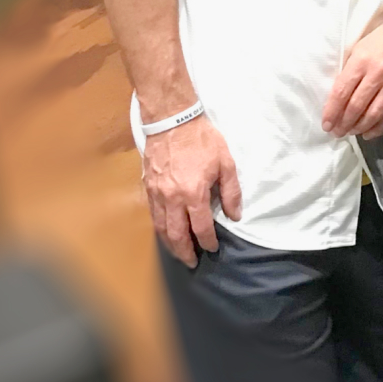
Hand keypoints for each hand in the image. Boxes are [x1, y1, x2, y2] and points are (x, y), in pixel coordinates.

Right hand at [143, 114, 241, 268]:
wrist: (172, 119)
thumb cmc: (202, 140)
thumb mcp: (226, 163)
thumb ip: (231, 192)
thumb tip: (235, 215)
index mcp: (193, 194)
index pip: (200, 228)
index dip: (207, 241)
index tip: (212, 248)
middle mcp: (172, 198)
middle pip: (176, 234)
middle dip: (185, 252)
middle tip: (191, 262)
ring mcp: (156, 193)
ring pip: (160, 227)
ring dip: (169, 244)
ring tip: (178, 253)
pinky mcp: (147, 186)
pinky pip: (152, 214)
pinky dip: (159, 227)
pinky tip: (165, 231)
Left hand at [323, 5, 382, 138]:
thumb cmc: (382, 37)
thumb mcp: (359, 47)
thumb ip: (349, 69)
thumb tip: (337, 94)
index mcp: (361, 61)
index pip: (342, 92)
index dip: (332, 111)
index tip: (326, 124)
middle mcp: (377, 74)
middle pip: (356, 106)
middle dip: (343, 123)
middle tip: (336, 132)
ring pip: (374, 114)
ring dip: (359, 128)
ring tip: (350, 133)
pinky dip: (379, 127)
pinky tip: (369, 133)